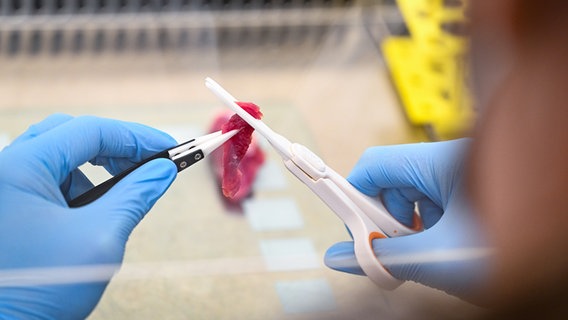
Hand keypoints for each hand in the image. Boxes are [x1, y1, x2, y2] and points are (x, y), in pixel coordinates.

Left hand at [0, 114, 177, 318]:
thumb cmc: (39, 289)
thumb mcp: (100, 238)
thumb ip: (135, 196)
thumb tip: (162, 172)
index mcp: (20, 168)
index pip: (89, 131)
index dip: (135, 137)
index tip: (167, 148)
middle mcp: (7, 171)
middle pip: (70, 134)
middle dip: (115, 146)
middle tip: (150, 161)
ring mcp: (6, 188)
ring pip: (58, 156)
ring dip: (96, 167)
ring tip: (122, 190)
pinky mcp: (11, 206)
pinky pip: (48, 179)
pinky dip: (78, 185)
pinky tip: (92, 210)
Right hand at [324, 139, 490, 302]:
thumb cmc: (513, 256)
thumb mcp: (437, 258)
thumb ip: (383, 256)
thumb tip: (338, 256)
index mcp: (444, 161)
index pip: (377, 164)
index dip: (355, 193)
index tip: (347, 223)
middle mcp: (454, 162)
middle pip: (394, 182)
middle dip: (384, 218)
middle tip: (386, 250)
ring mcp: (467, 178)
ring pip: (414, 197)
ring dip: (406, 228)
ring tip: (419, 255)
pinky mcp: (476, 196)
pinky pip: (436, 206)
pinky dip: (427, 230)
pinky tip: (437, 252)